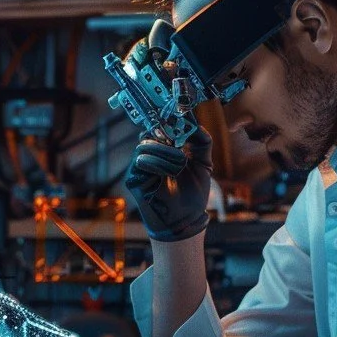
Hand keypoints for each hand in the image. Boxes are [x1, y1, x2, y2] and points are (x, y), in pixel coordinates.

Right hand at [124, 127, 212, 241]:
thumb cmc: (193, 192)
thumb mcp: (203, 163)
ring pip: (145, 145)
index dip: (168, 120)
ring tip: (180, 164)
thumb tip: (195, 123)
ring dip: (165, 151)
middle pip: (149, 132)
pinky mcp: (133, 179)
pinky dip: (158, 164)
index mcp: (164, 149)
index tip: (180, 118)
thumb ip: (202, 142)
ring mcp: (139, 167)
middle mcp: (150, 156)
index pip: (159, 127)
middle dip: (166, 134)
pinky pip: (140, 162)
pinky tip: (171, 173)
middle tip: (180, 141)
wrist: (187, 219)